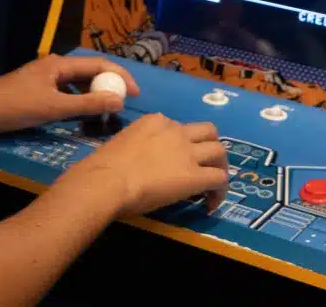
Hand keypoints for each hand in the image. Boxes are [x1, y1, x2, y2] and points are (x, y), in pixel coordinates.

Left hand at [0, 55, 141, 134]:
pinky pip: (65, 95)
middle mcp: (55, 68)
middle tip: (125, 106)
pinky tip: (81, 119)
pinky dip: (78, 104)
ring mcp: (45, 80)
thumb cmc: (12, 106)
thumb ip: (86, 104)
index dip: (120, 77)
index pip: (99, 65)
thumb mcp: (52, 107)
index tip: (136, 95)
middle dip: (109, 87)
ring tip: (107, 114)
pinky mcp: (36, 93)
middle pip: (90, 73)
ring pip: (77, 85)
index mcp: (60, 65)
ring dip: (93, 97)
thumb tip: (119, 100)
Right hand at [60, 114, 229, 216]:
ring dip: (220, 166)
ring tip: (213, 184)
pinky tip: (210, 203)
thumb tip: (139, 164)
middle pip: (208, 131)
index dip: (182, 144)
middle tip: (204, 165)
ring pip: (219, 150)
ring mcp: (188, 152)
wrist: (108, 179)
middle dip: (210, 147)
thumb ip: (138, 147)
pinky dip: (220, 191)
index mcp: (155, 121)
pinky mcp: (195, 175)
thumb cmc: (105, 167)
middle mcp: (175, 131)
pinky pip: (220, 179)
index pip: (179, 127)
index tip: (176, 161)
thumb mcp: (123, 144)